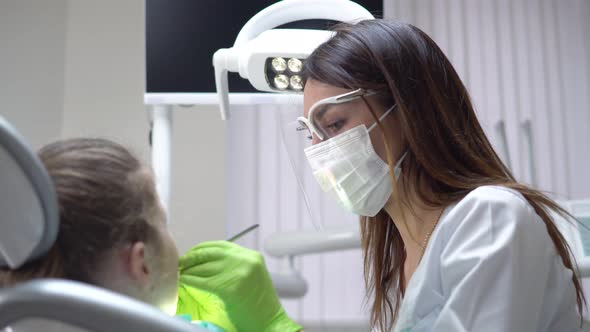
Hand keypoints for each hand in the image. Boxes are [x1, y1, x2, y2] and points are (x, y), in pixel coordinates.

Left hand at [179, 241, 301, 331]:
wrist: (270, 322)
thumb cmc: (258, 304)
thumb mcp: (250, 277)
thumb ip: (234, 266)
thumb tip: (206, 261)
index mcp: (251, 257)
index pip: (221, 245)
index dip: (202, 248)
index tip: (191, 253)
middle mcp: (246, 260)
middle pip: (210, 253)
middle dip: (192, 257)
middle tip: (181, 262)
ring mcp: (238, 273)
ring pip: (204, 267)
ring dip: (188, 270)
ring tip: (180, 273)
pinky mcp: (229, 288)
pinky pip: (202, 281)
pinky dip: (190, 280)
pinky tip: (183, 281)